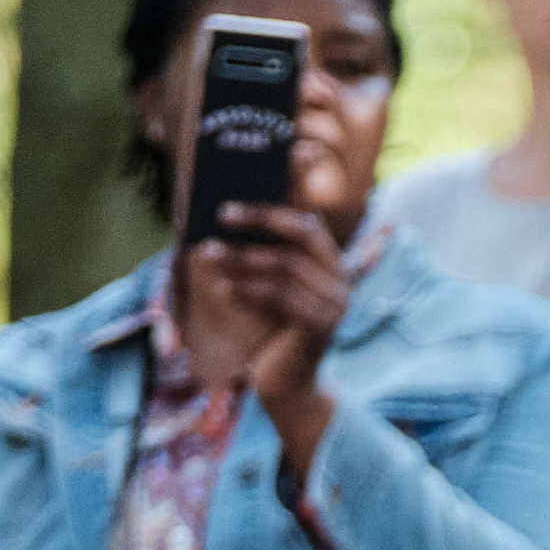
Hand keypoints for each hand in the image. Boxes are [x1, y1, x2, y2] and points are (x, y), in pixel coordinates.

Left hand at [178, 201, 359, 442]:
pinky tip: (225, 292)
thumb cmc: (269, 332)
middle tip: (221, 212)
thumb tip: (226, 217)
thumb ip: (259, 255)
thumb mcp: (265, 288)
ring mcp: (336, 303)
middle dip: (260, 218)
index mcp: (331, 265)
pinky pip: (280, 297)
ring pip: (284, 265)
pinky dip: (248, 292)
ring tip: (208, 255)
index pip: (311, 219)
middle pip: (303, 231)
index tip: (280, 162)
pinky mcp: (322, 326)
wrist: (283, 386)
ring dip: (241, 258)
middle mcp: (342, 279)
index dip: (301, 188)